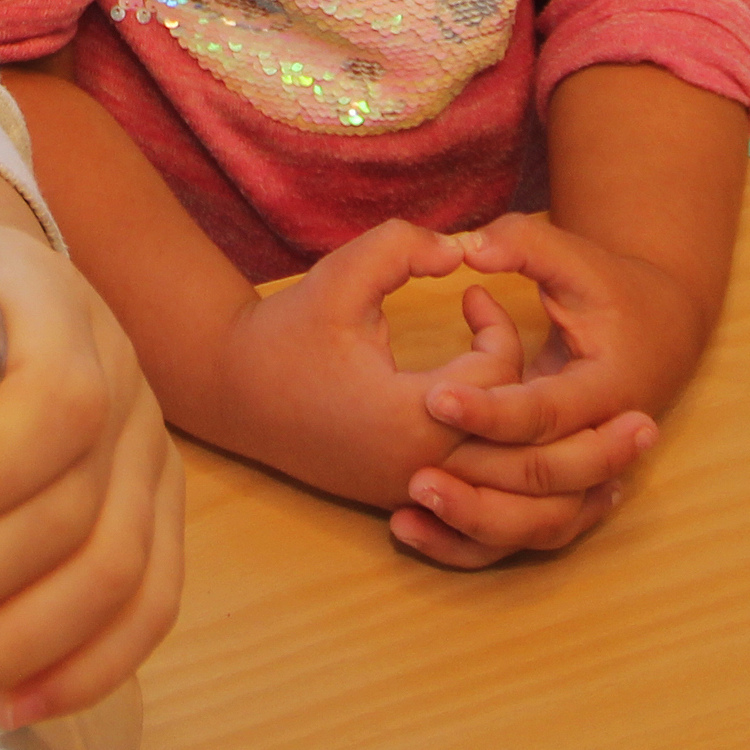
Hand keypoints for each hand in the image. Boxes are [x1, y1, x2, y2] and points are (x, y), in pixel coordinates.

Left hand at [0, 222, 182, 729]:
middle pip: (71, 504)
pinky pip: (150, 600)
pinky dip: (89, 665)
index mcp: (48, 302)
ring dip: (16, 644)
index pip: (57, 396)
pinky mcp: (154, 503)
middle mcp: (118, 371)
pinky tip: (12, 700)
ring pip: (113, 569)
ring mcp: (144, 444)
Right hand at [215, 220, 522, 509]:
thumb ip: (400, 248)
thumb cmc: (287, 333)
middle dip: (518, 377)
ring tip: (490, 367)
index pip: (501, 380)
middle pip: (518, 437)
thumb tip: (460, 250)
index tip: (472, 294)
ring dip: (512, 422)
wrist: (232, 391)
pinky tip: (472, 404)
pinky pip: (476, 490)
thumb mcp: (338, 276)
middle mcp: (423, 469)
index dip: (498, 326)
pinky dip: (490, 453)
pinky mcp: (404, 500)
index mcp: (412, 417)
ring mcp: (414, 493)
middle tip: (489, 332)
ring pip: (504, 476)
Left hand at [391, 215, 688, 568]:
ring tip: (405, 507)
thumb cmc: (608, 284)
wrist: (660, 327)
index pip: (545, 412)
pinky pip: (520, 535)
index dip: (488, 407)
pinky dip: (471, 541)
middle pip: (541, 480)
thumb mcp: (571, 255)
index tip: (432, 395)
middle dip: (475, 482)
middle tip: (413, 474)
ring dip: (473, 522)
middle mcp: (599, 443)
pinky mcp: (560, 490)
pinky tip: (408, 528)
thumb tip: (468, 248)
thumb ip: (521, 243)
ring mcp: (583, 474)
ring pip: (534, 526)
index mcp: (607, 386)